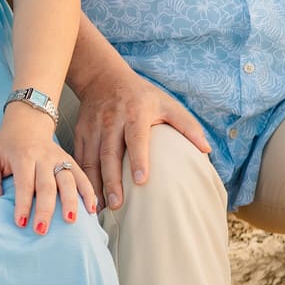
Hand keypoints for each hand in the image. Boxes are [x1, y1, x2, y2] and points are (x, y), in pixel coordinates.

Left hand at [0, 108, 95, 234]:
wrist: (26, 125)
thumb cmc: (6, 147)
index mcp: (23, 156)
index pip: (24, 184)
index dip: (23, 204)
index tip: (21, 223)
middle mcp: (43, 157)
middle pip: (47, 186)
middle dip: (45, 210)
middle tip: (42, 230)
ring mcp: (59, 159)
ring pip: (68, 181)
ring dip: (71, 202)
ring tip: (71, 221)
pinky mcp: (71, 161)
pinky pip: (82, 177)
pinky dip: (88, 193)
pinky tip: (92, 209)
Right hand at [70, 61, 210, 210]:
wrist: (103, 78)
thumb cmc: (141, 95)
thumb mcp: (167, 103)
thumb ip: (186, 125)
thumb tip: (205, 150)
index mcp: (135, 114)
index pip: (136, 138)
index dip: (138, 159)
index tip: (141, 180)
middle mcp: (111, 122)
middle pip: (109, 154)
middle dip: (112, 180)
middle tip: (117, 204)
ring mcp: (93, 128)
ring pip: (90, 159)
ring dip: (94, 183)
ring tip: (99, 206)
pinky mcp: (80, 133)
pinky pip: (79, 157)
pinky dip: (81, 177)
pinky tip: (86, 194)